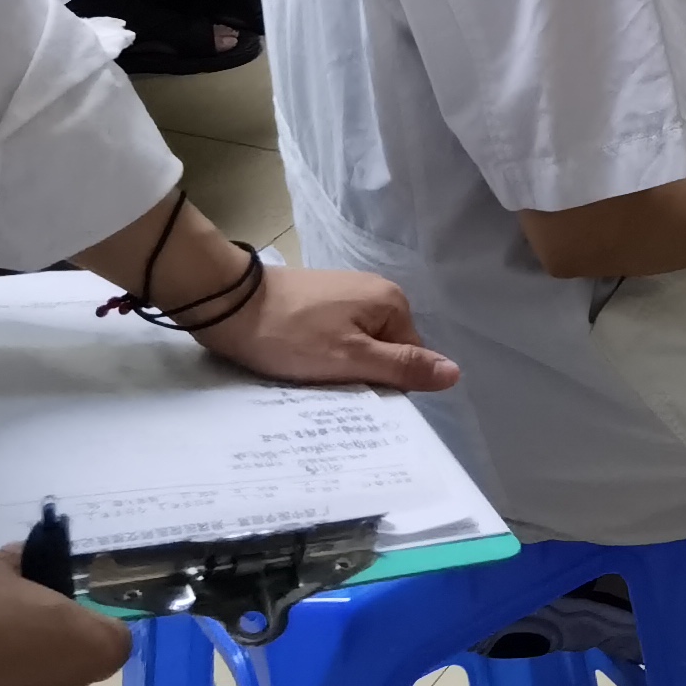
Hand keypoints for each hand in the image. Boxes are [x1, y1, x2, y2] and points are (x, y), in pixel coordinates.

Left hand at [191, 263, 457, 392]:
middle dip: (359, 376)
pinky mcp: (318, 299)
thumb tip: (456, 373)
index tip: (348, 394)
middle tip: (326, 388)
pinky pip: (333, 337)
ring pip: (356, 347)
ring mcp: (345, 292)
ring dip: (336, 367)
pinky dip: (318, 354)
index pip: (408, 360)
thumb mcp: (351, 359)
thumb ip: (403, 367)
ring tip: (308, 377)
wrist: (228, 303)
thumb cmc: (291, 334)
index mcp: (392, 303)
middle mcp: (375, 291)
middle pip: (383, 352)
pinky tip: (297, 362)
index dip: (381, 385)